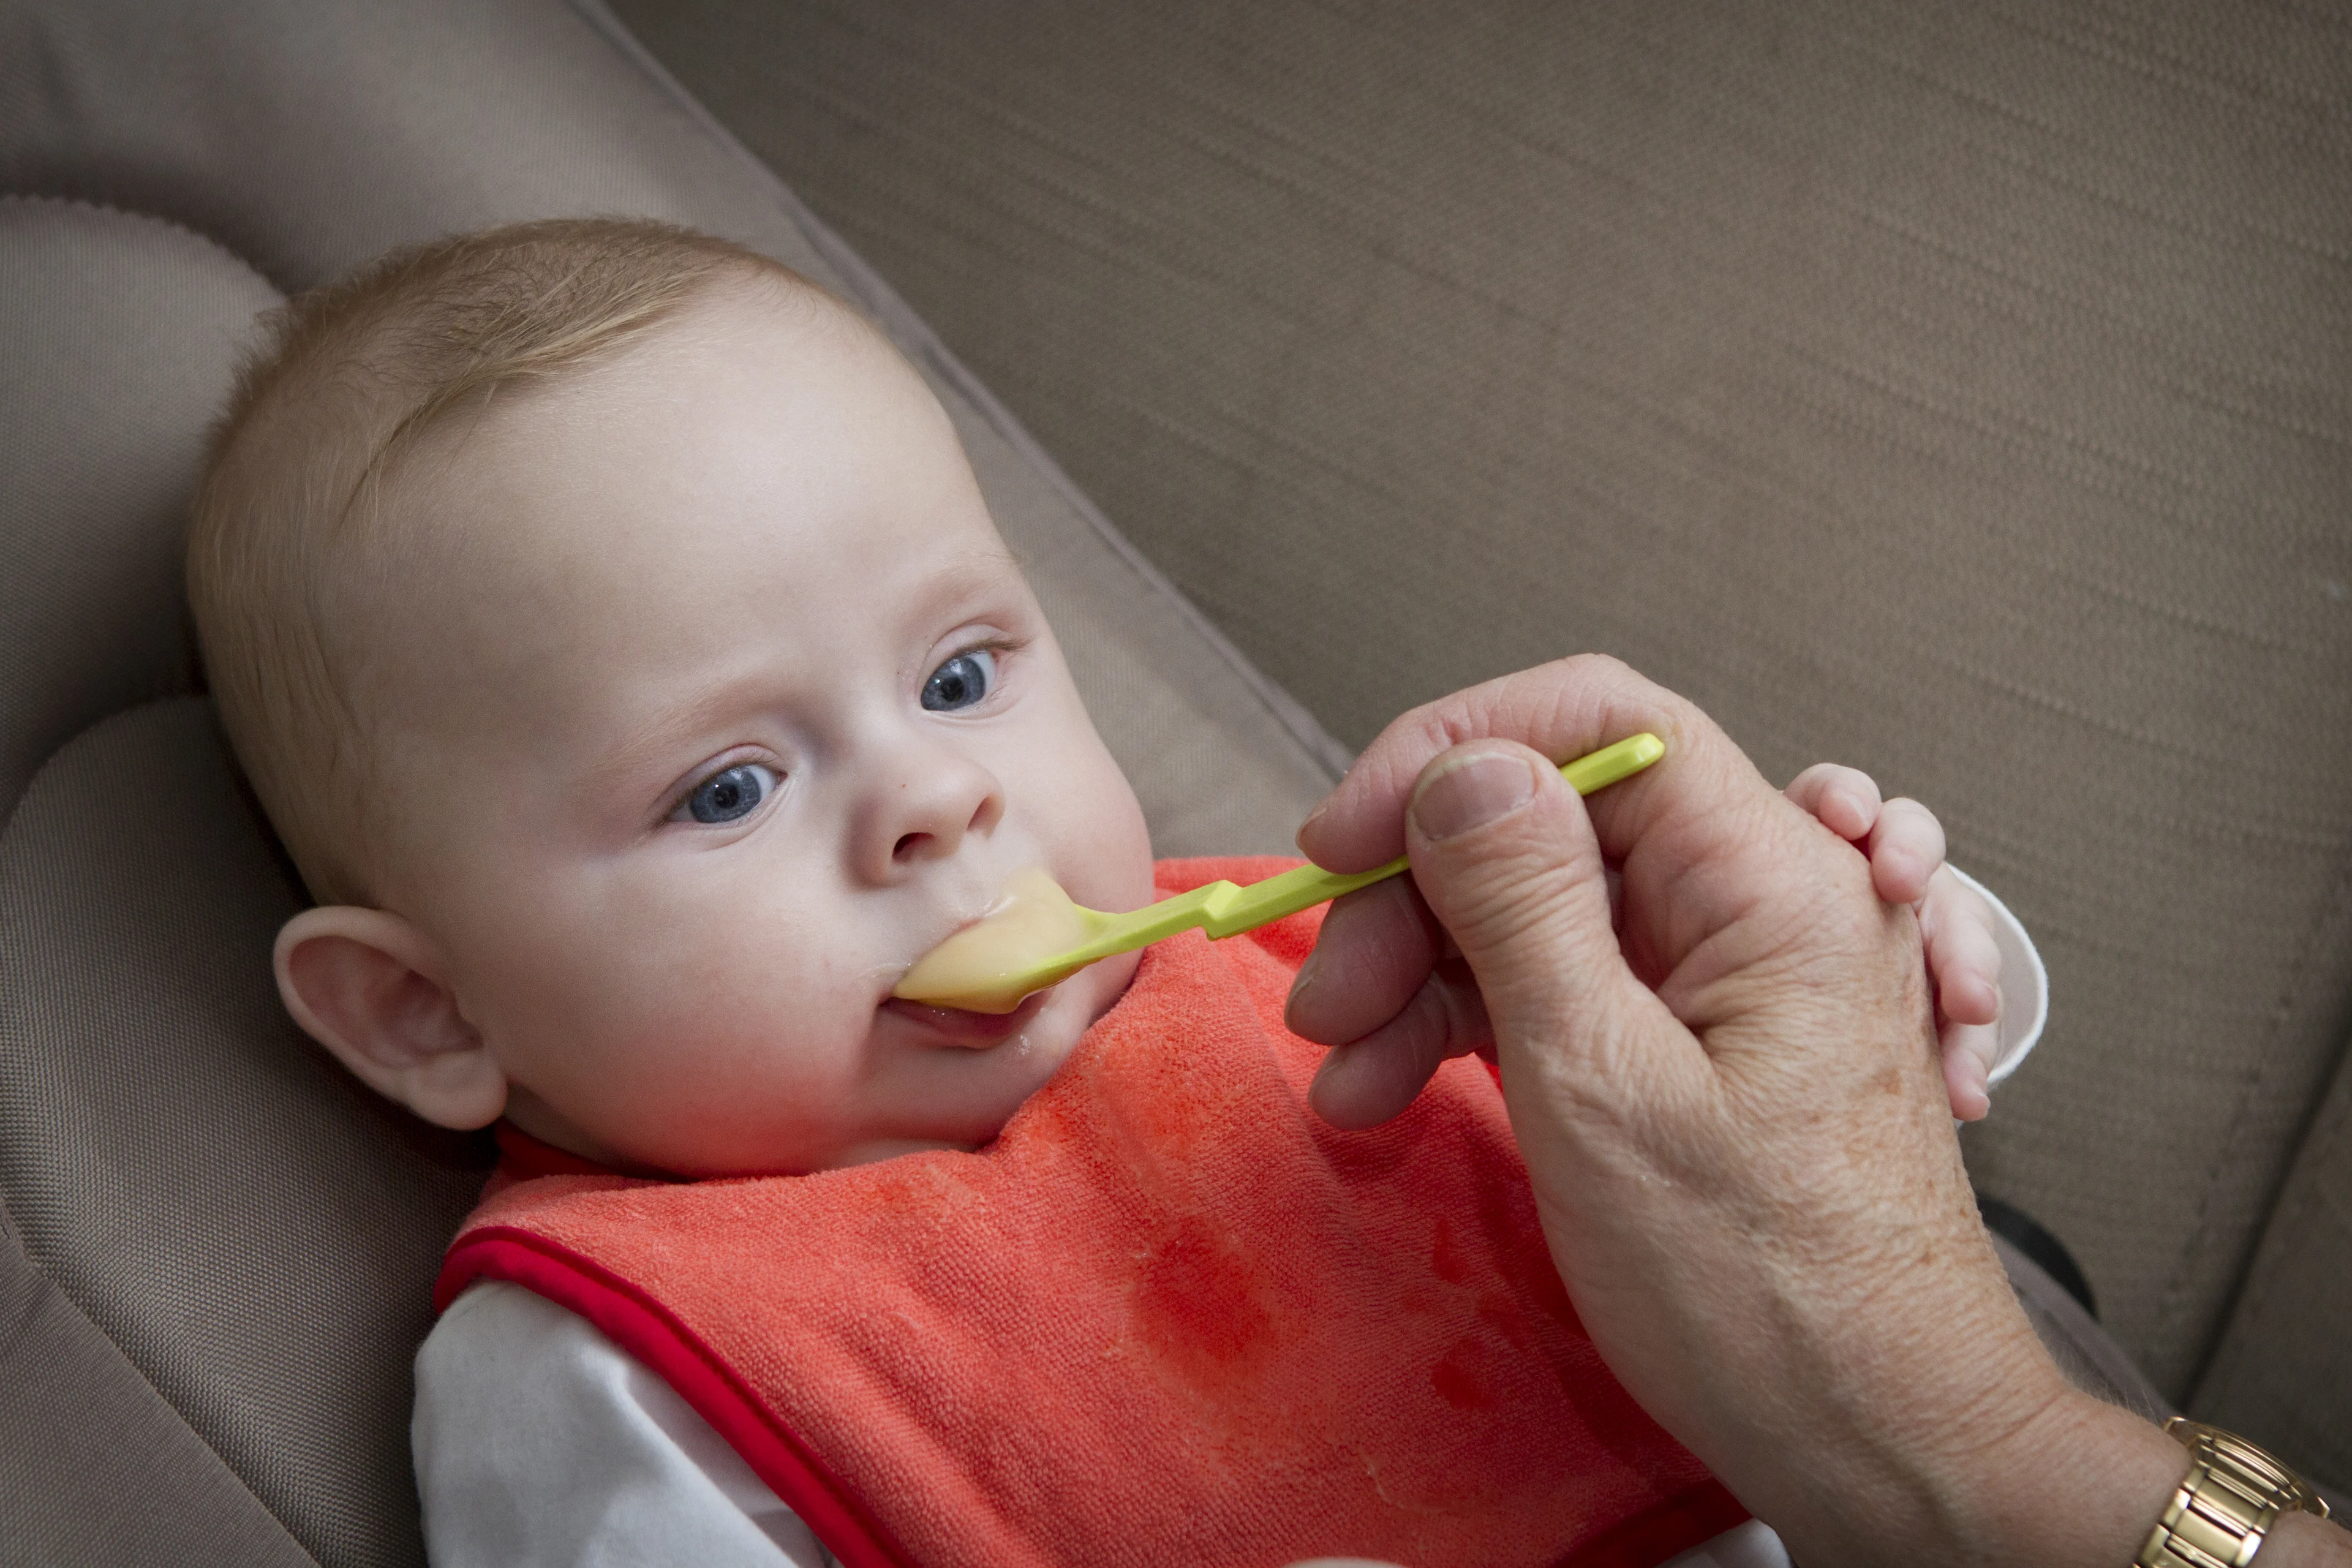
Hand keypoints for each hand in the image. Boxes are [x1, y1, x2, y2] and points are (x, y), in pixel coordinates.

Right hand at [1286, 656, 2189, 1566]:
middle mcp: (1755, 901)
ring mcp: (1721, 973)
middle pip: (1553, 820)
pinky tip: (1392, 1091)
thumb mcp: (1606, 1090)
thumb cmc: (1764, 1292)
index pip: (1607, 721)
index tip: (1345, 837)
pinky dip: (1468, 1028)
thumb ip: (1528, 908)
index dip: (1456, 749)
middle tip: (1324, 998)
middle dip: (1416, 894)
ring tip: (1347, 1075)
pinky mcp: (1688, 1040)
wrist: (1880, 1443)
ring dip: (1422, 974)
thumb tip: (1466, 769)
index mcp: (1770, 881)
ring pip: (1539, 908)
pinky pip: (1561, 987)